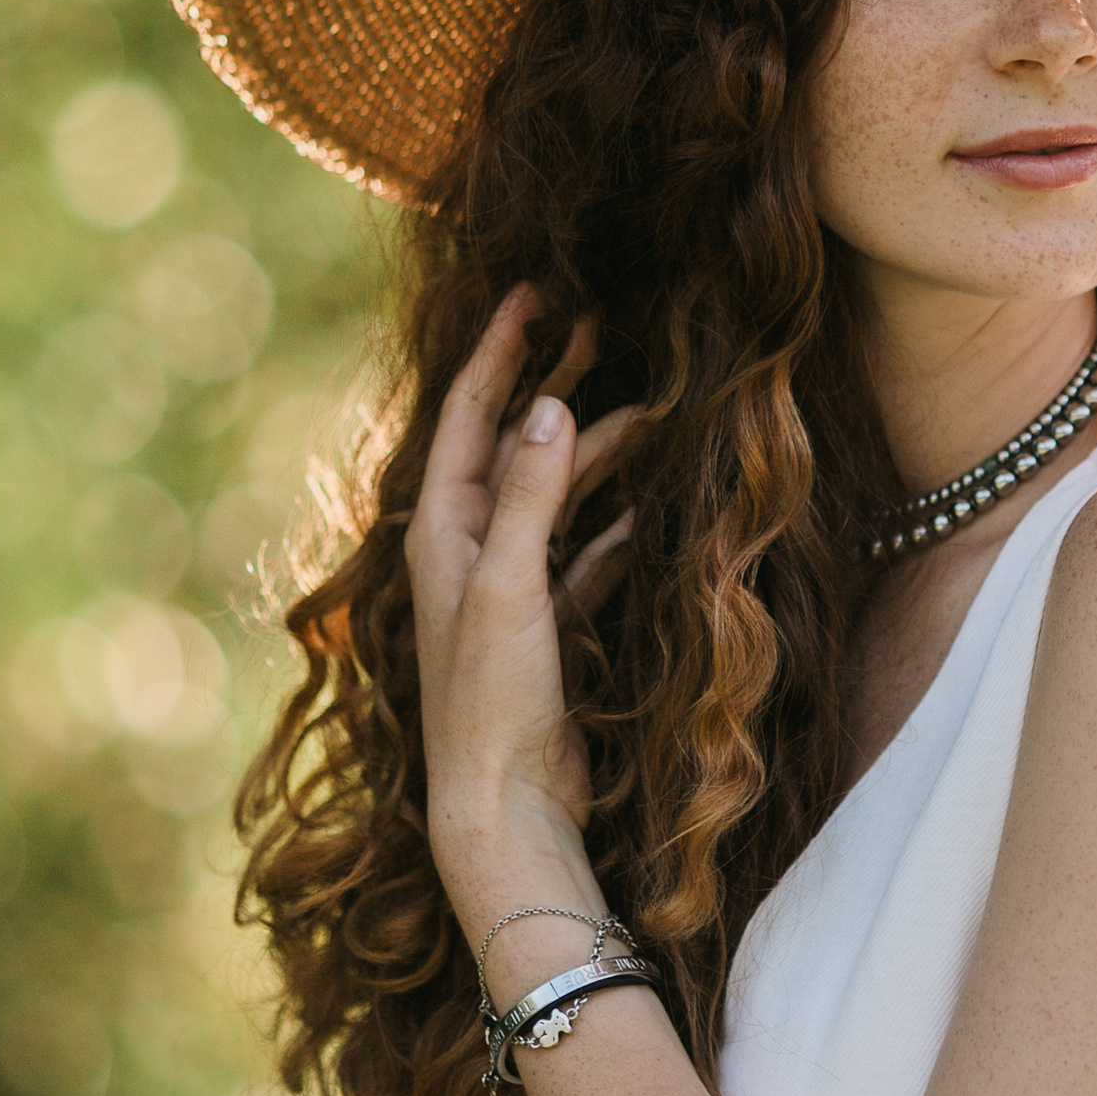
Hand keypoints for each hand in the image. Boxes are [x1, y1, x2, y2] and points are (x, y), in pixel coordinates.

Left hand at [402, 289, 641, 940]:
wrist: (502, 803)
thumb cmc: (491, 697)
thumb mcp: (509, 584)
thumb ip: (530, 494)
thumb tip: (549, 407)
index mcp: (440, 528)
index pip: (469, 414)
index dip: (501, 350)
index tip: (534, 293)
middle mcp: (467, 548)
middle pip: (515, 444)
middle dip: (558, 385)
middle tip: (604, 326)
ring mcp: (508, 586)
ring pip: (558, 495)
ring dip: (601, 455)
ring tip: (656, 411)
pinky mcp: (547, 626)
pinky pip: (586, 553)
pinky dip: (616, 525)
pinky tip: (653, 505)